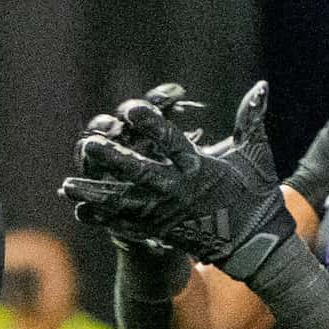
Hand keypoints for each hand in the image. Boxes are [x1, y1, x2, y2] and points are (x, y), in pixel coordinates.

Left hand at [61, 83, 296, 278]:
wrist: (257, 243)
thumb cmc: (256, 193)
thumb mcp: (255, 154)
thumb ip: (251, 118)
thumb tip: (262, 85)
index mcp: (201, 168)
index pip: (172, 142)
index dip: (151, 124)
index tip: (130, 108)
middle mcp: (180, 191)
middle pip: (141, 173)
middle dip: (113, 159)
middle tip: (89, 144)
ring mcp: (168, 214)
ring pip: (126, 203)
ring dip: (96, 194)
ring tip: (67, 185)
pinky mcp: (161, 232)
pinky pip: (128, 226)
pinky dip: (104, 220)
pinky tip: (81, 212)